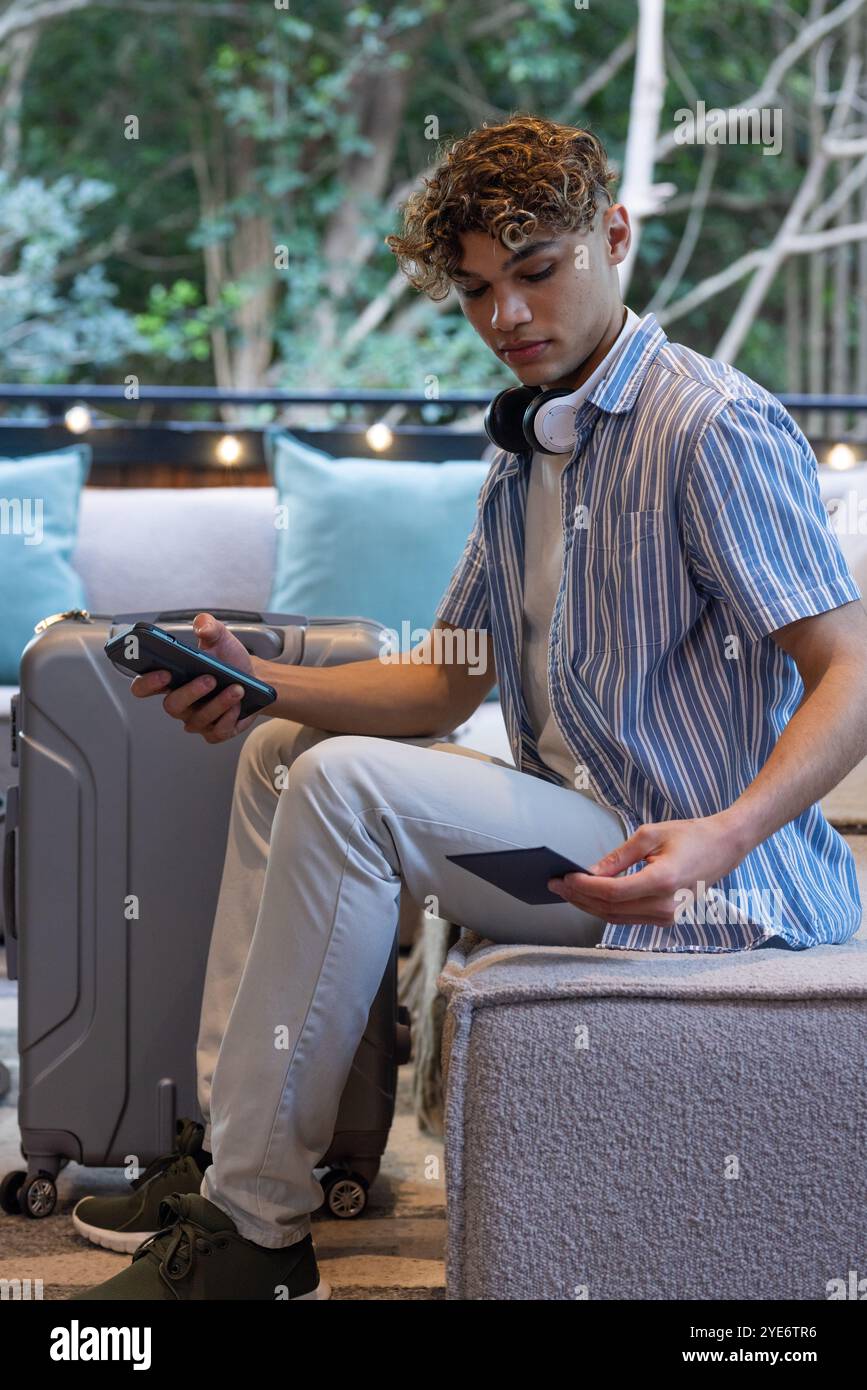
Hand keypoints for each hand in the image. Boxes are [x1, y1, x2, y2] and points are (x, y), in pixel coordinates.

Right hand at [130, 612, 260, 743]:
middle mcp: (180, 702)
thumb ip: (209, 626)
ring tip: (237, 688)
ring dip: (218, 703)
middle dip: (190, 692)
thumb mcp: (220, 638)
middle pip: (171, 706)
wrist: (255, 677)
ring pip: (198, 720)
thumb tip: (201, 625)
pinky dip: (229, 719)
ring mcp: (196, 719)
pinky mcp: (215, 732)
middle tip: (210, 678)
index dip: (147, 682)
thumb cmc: (229, 660)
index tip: (163, 672)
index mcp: (171, 680)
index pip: (143, 686)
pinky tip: (238, 706)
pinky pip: (216, 732)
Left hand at [547, 814, 747, 927]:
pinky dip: (606, 908)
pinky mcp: (666, 918)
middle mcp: (665, 906)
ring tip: (565, 891)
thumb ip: (618, 857)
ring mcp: (668, 916)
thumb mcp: (650, 835)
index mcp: (662, 882)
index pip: (613, 892)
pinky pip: (629, 917)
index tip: (563, 877)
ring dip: (589, 905)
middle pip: (611, 909)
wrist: (725, 847)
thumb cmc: (690, 835)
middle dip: (579, 897)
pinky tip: (588, 897)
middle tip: (555, 885)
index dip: (585, 887)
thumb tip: (589, 872)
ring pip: (617, 917)